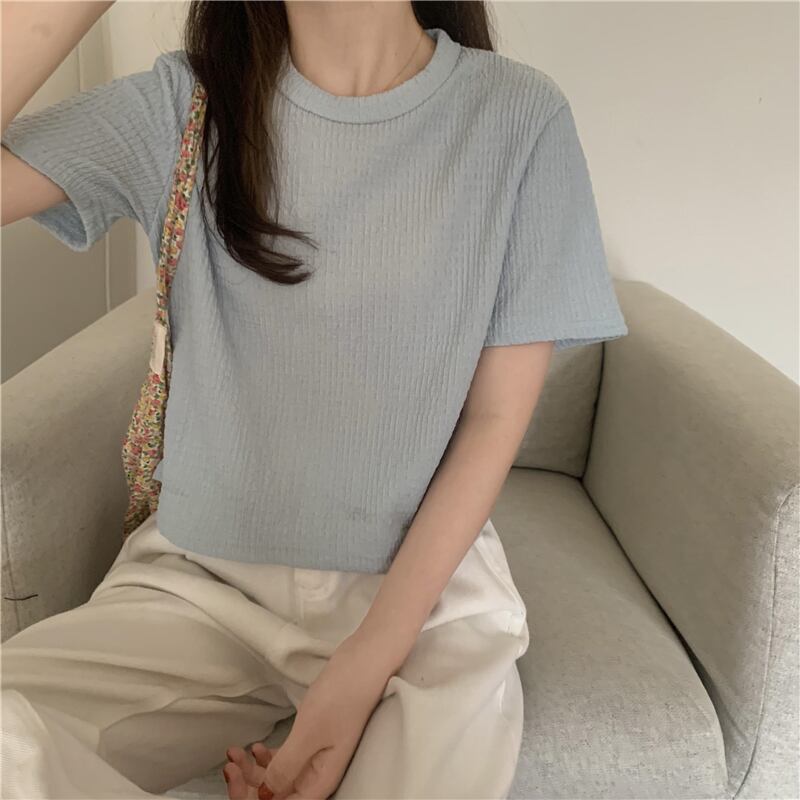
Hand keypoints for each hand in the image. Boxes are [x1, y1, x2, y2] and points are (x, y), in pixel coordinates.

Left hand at [223, 632, 394, 799]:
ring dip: (255, 772)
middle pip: (280, 796)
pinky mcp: (317, 742)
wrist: (365, 662)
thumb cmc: (341, 695)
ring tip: (236, 753)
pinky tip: (256, 748)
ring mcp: (319, 759)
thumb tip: (265, 795)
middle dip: (250, 786)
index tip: (234, 778)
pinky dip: (268, 760)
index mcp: (321, 782)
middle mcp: (320, 776)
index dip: (254, 799)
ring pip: (281, 779)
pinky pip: (288, 762)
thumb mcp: (309, 732)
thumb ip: (286, 767)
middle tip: (230, 764)